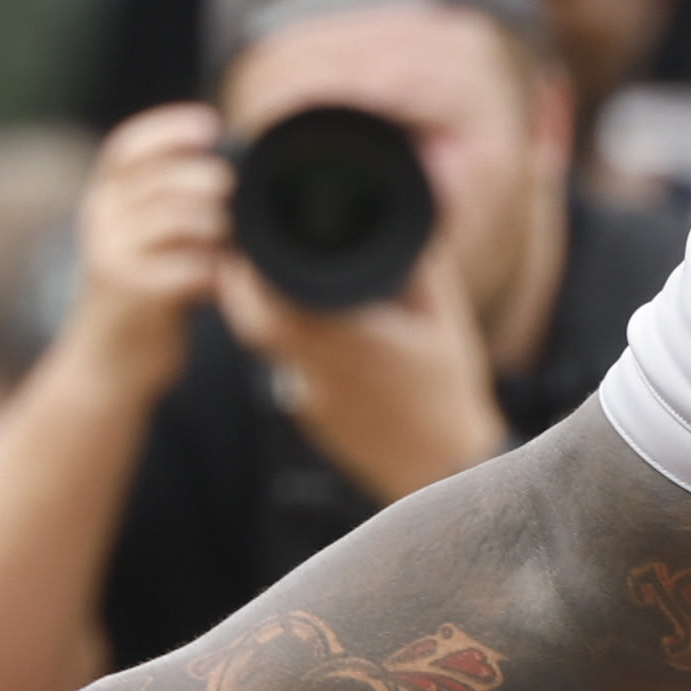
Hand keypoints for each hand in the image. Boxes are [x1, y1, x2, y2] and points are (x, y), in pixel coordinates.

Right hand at [58, 106, 233, 397]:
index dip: (169, 129)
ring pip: (181, 219)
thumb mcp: (140, 239)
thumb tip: (230, 166)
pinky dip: (216, 270)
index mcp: (103, 199)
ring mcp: (113, 256)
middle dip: (209, 181)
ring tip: (232, 242)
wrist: (106, 365)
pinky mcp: (133, 293)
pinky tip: (222, 280)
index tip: (212, 126)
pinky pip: (190, 266)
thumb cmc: (141, 295)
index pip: (128, 147)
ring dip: (219, 227)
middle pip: (164, 179)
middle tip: (235, 194)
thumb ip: (166, 202)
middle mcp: (101, 221)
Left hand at [218, 247, 506, 507]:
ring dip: (264, 316)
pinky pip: (287, 371)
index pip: (275, 307)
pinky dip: (290, 346)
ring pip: (268, 349)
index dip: (250, 277)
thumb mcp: (445, 321)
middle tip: (242, 258)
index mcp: (353, 343)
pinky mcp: (311, 418)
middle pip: (255, 327)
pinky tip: (312, 332)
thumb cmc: (450, 391)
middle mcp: (323, 373)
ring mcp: (311, 402)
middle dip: (241, 290)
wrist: (446, 469)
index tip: (249, 244)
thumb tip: (412, 221)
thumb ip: (423, 268)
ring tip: (274, 285)